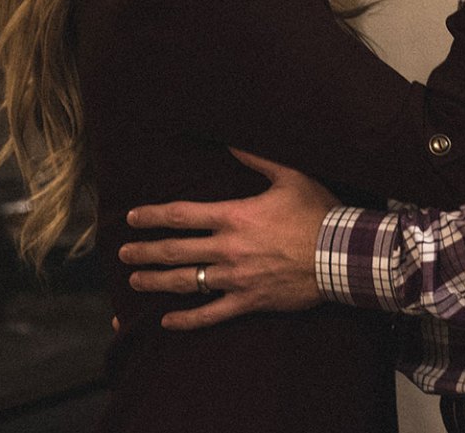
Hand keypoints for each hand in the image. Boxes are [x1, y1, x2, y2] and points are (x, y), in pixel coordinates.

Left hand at [118, 150, 335, 329]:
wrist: (341, 255)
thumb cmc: (318, 213)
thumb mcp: (290, 176)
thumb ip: (257, 159)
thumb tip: (231, 142)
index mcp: (234, 216)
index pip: (181, 215)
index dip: (152, 216)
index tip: (133, 218)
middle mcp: (228, 248)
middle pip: (175, 251)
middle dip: (144, 252)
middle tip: (123, 254)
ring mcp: (236, 278)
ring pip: (187, 282)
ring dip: (157, 282)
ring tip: (135, 282)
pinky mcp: (249, 301)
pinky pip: (211, 315)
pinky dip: (187, 320)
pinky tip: (167, 321)